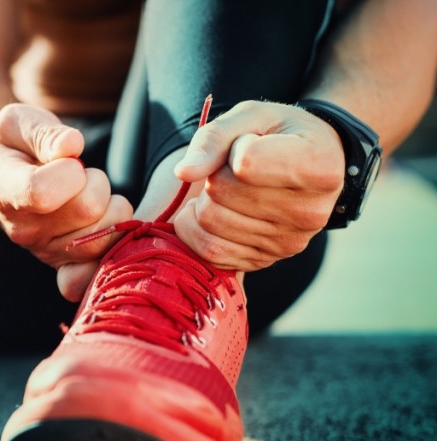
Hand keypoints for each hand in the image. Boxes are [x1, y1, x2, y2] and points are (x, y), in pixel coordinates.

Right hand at [0, 103, 132, 299]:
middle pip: (87, 209)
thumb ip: (42, 132)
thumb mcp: (16, 122)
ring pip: (104, 235)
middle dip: (96, 181)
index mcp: (5, 191)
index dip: (69, 170)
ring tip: (88, 194)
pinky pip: (99, 269)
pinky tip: (103, 223)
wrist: (5, 177)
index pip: (43, 192)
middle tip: (81, 174)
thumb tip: (71, 146)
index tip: (67, 157)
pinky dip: (112, 246)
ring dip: (110, 207)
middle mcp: (23, 230)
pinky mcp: (66, 265)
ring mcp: (45, 251)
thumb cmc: (14, 145)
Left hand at [172, 100, 345, 270]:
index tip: (251, 143)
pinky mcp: (264, 261)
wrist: (308, 166)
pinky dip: (196, 227)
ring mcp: (288, 243)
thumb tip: (183, 173)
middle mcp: (310, 212)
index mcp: (319, 167)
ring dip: (206, 200)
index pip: (245, 163)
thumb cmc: (277, 134)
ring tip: (228, 188)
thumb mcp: (251, 116)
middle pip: (221, 193)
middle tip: (234, 168)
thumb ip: (213, 139)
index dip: (234, 148)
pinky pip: (209, 251)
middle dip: (216, 174)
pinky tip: (214, 209)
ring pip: (210, 222)